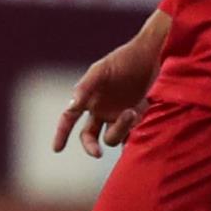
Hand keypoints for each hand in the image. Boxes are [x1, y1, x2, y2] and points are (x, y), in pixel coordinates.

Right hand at [49, 19, 166, 160]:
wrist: (154, 57)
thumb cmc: (125, 60)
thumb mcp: (101, 70)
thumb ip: (84, 88)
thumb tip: (71, 107)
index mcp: (88, 99)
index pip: (69, 119)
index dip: (61, 133)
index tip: (56, 149)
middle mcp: (101, 110)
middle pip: (89, 136)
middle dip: (90, 146)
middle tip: (98, 153)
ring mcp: (120, 116)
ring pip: (112, 137)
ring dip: (120, 129)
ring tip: (132, 112)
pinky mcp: (139, 119)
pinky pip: (132, 135)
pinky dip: (134, 132)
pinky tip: (140, 116)